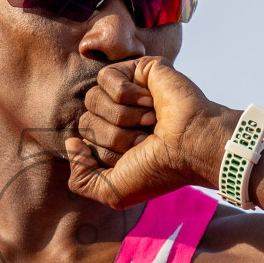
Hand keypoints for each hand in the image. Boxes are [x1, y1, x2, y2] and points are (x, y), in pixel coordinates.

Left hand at [64, 56, 234, 207]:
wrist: (191, 146)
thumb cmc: (158, 169)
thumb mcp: (113, 192)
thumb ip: (81, 180)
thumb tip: (72, 143)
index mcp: (111, 142)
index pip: (81, 141)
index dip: (103, 154)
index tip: (133, 158)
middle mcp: (117, 117)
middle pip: (84, 121)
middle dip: (114, 136)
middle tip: (145, 140)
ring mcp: (127, 92)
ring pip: (92, 99)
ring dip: (123, 117)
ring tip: (150, 122)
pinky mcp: (137, 69)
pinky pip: (106, 77)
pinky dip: (126, 94)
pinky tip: (150, 102)